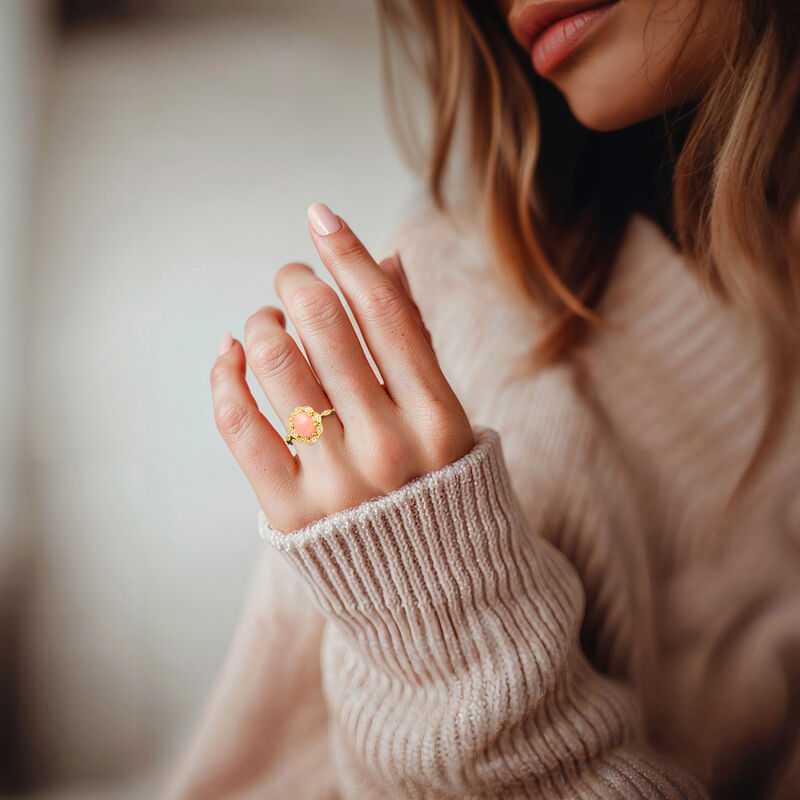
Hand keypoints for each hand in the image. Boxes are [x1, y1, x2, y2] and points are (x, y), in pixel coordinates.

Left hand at [210, 202, 475, 533]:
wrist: (429, 589)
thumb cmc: (437, 486)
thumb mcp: (446, 416)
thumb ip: (415, 341)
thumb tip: (387, 258)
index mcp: (440, 420)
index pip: (385, 313)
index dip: (347, 253)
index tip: (319, 216)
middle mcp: (390, 449)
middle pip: (324, 327)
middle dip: (298, 281)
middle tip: (293, 278)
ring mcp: (337, 484)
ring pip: (275, 364)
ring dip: (262, 321)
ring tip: (269, 319)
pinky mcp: (289, 512)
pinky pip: (237, 424)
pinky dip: (225, 374)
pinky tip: (232, 352)